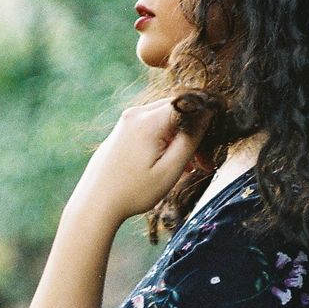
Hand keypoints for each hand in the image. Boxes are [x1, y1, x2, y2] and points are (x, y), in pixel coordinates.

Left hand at [69, 97, 212, 223]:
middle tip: (205, 163)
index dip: (206, 118)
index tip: (214, 143)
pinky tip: (170, 164)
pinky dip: (166, 141)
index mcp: (148, 121)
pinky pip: (152, 127)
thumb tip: (206, 114)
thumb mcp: (170, 170)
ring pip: (166, 120)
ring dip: (181, 140)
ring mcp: (127, 121)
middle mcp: (136, 114)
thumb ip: (191, 140)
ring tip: (191, 168)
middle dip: (195, 133)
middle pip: (177, 111)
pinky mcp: (122, 130)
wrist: (94, 203)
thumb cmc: (133, 191)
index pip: (188, 103)